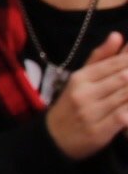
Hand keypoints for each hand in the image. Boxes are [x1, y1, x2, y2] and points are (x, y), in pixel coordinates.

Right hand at [49, 33, 127, 157]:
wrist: (53, 138)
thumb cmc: (71, 105)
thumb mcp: (80, 79)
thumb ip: (100, 58)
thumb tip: (117, 35)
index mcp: (80, 78)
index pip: (114, 63)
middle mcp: (85, 93)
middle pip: (123, 78)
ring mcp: (92, 113)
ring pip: (126, 97)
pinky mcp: (99, 132)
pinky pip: (124, 118)